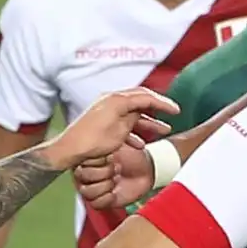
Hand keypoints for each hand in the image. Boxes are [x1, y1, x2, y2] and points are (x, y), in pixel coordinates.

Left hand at [47, 87, 176, 169]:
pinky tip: (141, 144)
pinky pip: (123, 122)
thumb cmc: (93, 141)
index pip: (146, 97)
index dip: (163, 104)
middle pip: (140, 100)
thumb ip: (133, 118)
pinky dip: (134, 130)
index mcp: (117, 100)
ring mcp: (106, 109)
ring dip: (148, 122)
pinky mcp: (102, 120)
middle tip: (171, 114)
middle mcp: (111, 100)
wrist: (70, 150)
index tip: (176, 111)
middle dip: (157, 109)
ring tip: (163, 131)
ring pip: (133, 112)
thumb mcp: (120, 131)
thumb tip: (141, 112)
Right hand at [74, 142, 153, 210]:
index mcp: (86, 158)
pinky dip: (107, 199)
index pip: (80, 162)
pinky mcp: (101, 200)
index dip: (97, 162)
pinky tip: (115, 192)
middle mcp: (86, 173)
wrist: (146, 170)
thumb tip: (94, 139)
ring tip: (117, 179)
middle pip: (82, 177)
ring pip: (87, 192)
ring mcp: (92, 187)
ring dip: (105, 185)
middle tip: (116, 168)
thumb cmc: (132, 155)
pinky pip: (95, 203)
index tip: (110, 157)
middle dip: (103, 172)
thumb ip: (104, 143)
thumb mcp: (118, 143)